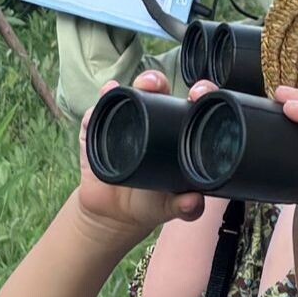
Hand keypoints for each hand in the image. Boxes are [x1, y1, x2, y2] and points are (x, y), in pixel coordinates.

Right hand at [74, 69, 204, 239]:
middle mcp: (150, 120)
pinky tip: (107, 93)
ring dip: (129, 86)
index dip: (196, 93)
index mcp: (176, 132)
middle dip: (157, 81)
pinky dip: (102, 101)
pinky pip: (98, 111)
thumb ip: (185, 208)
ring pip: (127, 94)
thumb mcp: (170, 207)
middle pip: (156, 90)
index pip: (188, 105)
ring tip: (133, 86)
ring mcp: (123, 122)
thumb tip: (193, 203)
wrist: (115, 215)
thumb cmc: (151, 203)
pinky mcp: (98, 130)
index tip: (199, 93)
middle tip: (157, 85)